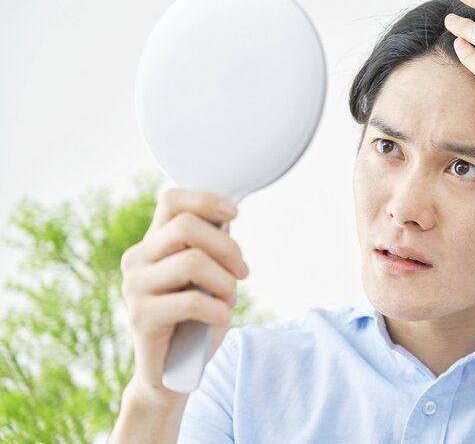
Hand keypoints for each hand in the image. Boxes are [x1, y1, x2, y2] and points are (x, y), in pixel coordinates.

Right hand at [119, 188, 248, 402]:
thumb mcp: (208, 276)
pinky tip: (218, 319)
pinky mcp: (141, 317)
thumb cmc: (195, 319)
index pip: (171, 200)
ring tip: (228, 300)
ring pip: (193, 261)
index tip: (235, 214)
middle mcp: (137, 259)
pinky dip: (218, 310)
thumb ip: (211, 247)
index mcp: (153, 243)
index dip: (206, 199)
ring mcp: (135, 287)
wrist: (174, 372)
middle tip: (243, 273)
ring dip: (225, 282)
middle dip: (227, 247)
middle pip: (187, 226)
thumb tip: (226, 218)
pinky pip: (192, 301)